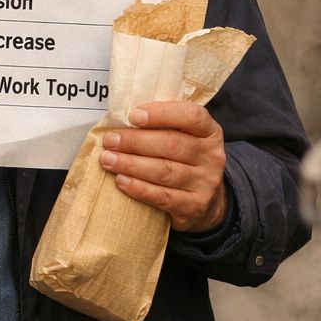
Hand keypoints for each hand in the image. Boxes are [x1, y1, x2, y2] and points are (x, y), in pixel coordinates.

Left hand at [98, 101, 227, 231]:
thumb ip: (163, 125)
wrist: (207, 201)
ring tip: (108, 160)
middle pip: (172, 144)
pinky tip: (121, 181)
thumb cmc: (185, 159)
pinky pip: (163, 197)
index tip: (133, 115)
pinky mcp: (194, 206)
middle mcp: (212, 156)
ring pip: (164, 171)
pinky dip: (139, 188)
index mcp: (210, 131)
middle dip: (136, 141)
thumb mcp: (184, 137)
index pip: (192, 116)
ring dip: (131, 165)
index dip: (162, 114)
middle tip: (110, 140)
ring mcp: (206, 183)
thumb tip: (122, 120)